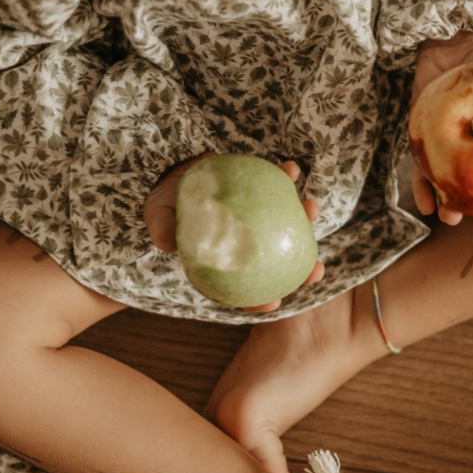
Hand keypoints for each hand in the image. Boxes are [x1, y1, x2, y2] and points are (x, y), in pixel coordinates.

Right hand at [143, 155, 323, 311]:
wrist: (170, 175)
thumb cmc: (164, 206)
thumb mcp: (158, 218)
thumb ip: (164, 230)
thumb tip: (168, 242)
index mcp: (225, 264)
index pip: (243, 291)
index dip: (258, 301)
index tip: (273, 302)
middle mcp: (247, 246)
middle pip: (276, 264)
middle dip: (300, 270)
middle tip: (315, 270)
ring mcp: (256, 220)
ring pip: (285, 226)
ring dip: (302, 218)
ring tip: (311, 207)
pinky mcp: (259, 194)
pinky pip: (276, 188)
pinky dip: (284, 178)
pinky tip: (291, 169)